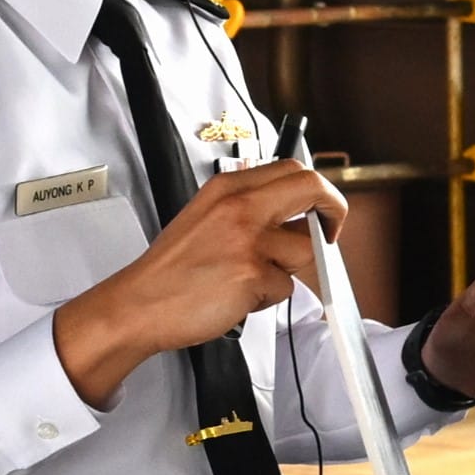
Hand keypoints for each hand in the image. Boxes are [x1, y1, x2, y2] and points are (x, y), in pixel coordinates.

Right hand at [53, 156, 343, 405]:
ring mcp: (247, 238)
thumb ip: (251, 210)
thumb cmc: (173, 270)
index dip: (318, 192)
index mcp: (228, 187)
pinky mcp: (252, 273)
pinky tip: (238, 297)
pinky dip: (268, 298)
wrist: (140, 304)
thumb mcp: (208, 218)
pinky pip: (286, 288)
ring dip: (290, 272)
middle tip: (331, 235)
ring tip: (253, 281)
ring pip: (305, 250)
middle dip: (334, 211)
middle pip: (311, 187)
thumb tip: (302, 219)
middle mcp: (239, 205)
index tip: (321, 212)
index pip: (293, 170)